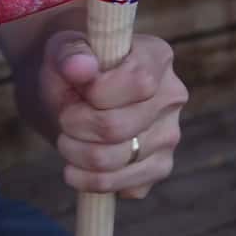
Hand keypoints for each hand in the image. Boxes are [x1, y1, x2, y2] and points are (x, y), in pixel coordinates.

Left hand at [40, 31, 187, 197]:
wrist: (71, 96)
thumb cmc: (70, 68)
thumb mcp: (62, 49)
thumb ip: (70, 54)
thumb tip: (79, 67)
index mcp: (157, 57)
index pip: (139, 82)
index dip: (97, 91)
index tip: (77, 88)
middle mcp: (172, 97)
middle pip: (119, 127)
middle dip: (75, 125)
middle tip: (64, 118)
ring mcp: (169, 135)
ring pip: (116, 161)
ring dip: (76, 154)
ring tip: (66, 140)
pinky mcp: (158, 167)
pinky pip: (124, 187)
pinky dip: (89, 180)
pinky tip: (79, 163)